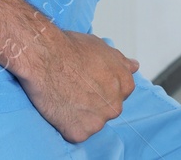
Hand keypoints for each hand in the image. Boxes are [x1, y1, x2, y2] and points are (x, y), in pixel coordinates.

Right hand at [17, 29, 139, 142]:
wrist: (46, 58)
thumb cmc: (70, 49)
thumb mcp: (101, 47)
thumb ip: (120, 61)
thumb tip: (133, 66)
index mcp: (125, 85)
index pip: (119, 92)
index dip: (101, 86)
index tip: (89, 82)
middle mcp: (116, 105)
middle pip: (107, 109)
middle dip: (94, 102)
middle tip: (75, 88)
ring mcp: (99, 121)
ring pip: (92, 123)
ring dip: (81, 114)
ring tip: (65, 97)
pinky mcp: (80, 132)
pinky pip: (76, 133)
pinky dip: (67, 125)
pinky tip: (59, 108)